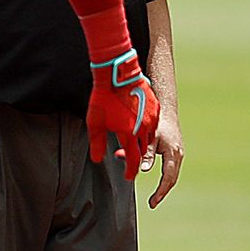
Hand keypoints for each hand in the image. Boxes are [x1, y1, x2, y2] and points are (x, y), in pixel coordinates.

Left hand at [87, 49, 160, 180]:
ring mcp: (151, 118)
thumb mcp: (95, 124)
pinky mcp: (154, 108)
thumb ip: (97, 144)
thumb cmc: (103, 98)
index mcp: (129, 134)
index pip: (133, 160)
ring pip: (149, 139)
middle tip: (128, 164)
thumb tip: (98, 160)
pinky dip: (146, 131)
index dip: (130, 171)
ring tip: (131, 146)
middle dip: (136, 159)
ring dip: (141, 145)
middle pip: (143, 151)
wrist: (117, 73)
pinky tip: (137, 130)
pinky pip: (153, 125)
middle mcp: (144, 129)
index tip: (128, 176)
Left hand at [146, 109, 183, 208]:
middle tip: (152, 204)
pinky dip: (165, 179)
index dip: (160, 191)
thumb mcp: (149, 138)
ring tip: (155, 198)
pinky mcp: (175, 153)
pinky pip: (171, 170)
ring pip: (173, 175)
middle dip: (163, 193)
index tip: (152, 202)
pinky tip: (159, 186)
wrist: (166, 110)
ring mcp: (178, 154)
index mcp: (172, 153)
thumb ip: (146, 154)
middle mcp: (178, 155)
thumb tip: (144, 170)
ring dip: (164, 187)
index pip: (168, 177)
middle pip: (172, 179)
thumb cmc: (156, 123)